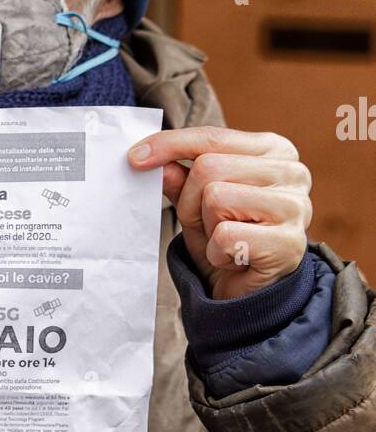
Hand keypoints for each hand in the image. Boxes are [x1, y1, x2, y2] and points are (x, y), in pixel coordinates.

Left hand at [128, 127, 312, 299]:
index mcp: (274, 150)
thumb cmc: (226, 240)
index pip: (213, 137)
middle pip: (209, 168)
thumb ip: (179, 178)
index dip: (170, 145)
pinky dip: (218, 254)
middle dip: (191, 203)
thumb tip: (155, 161)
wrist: (249, 294)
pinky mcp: (290, 242)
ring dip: (207, 229)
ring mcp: (296, 206)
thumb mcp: (195, 204)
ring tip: (224, 242)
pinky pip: (226, 236)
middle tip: (208, 227)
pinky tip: (235, 260)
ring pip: (217, 198)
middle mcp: (293, 171)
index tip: (135, 158)